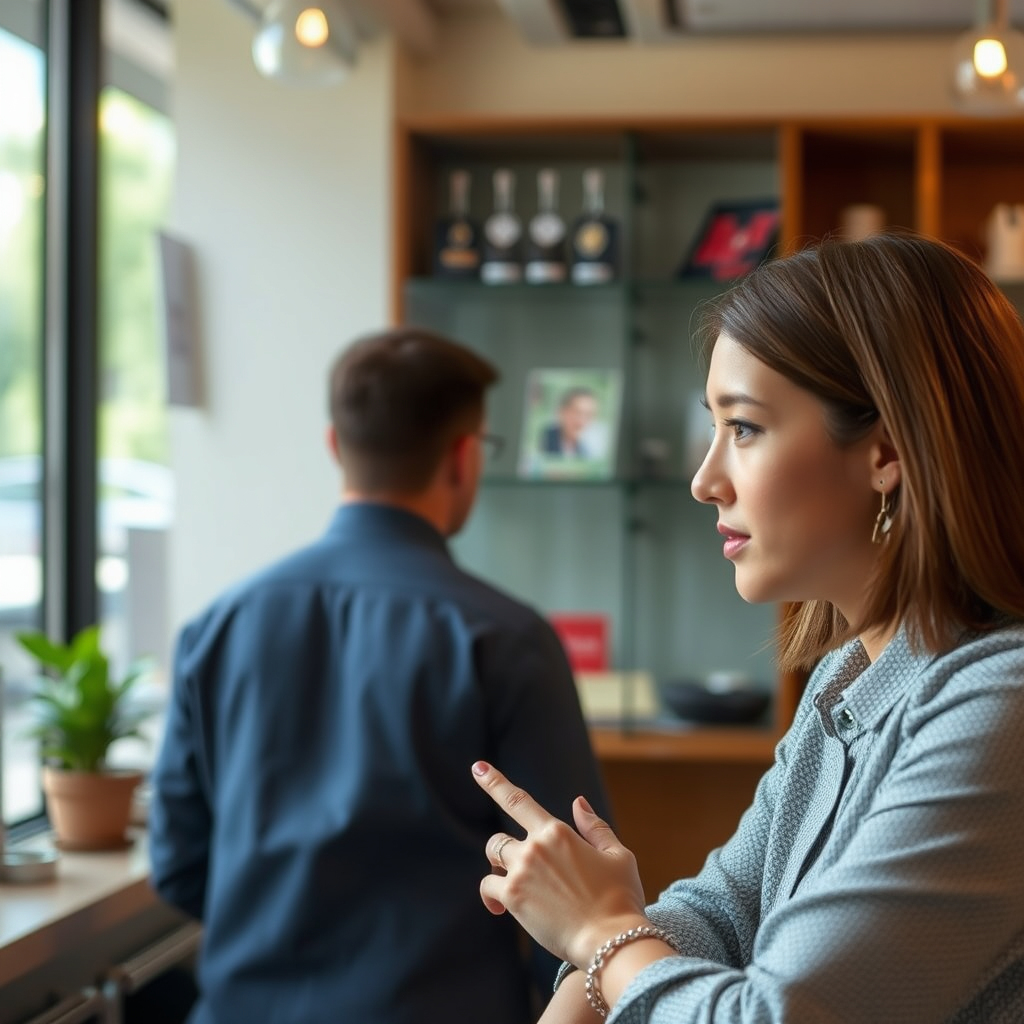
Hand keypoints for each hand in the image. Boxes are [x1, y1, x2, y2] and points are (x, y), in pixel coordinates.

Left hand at [472, 760, 647, 967]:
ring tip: (519, 890)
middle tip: (520, 873)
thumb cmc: (620, 899)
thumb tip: (578, 802)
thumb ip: (595, 827)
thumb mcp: (618, 856)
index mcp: (557, 832)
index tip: (477, 768)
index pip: (517, 800)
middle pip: (498, 840)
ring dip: (500, 871)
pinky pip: (488, 888)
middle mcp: (534, 847)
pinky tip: (502, 910)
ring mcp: (521, 872)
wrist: (612, 941)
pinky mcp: (513, 898)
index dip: (493, 782)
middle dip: (502, 852)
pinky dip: (492, 897)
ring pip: (493, 860)